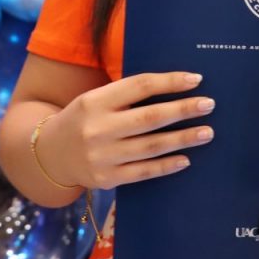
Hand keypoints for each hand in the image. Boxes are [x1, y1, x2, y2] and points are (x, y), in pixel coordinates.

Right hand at [37, 71, 215, 189]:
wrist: (49, 154)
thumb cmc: (84, 120)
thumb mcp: (96, 99)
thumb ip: (127, 95)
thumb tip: (176, 87)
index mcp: (95, 101)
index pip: (139, 86)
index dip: (170, 82)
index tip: (196, 79)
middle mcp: (97, 128)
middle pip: (149, 117)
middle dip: (183, 110)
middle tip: (209, 104)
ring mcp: (101, 156)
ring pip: (150, 146)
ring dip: (183, 138)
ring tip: (207, 132)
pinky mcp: (106, 179)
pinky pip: (143, 172)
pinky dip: (166, 165)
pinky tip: (186, 159)